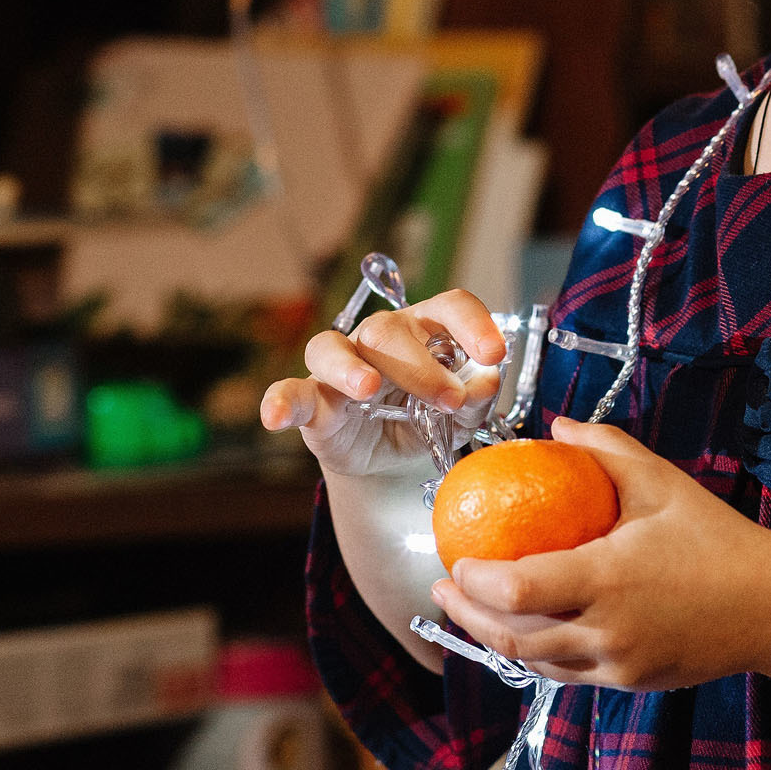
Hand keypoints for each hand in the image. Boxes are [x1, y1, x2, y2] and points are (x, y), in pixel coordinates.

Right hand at [259, 289, 509, 480]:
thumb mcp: (460, 416)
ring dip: (350, 367)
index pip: (448, 306)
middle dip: (423, 367)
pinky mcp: (312, 400)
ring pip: (330, 346)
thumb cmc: (427, 421)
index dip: (472, 323)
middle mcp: (379, 338)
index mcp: (425, 330)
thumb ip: (475, 399)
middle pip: (390, 331)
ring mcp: (339, 366)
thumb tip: (486, 381)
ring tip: (368, 390)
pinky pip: (289, 391)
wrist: (389, 463)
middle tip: (450, 401)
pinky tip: (275, 417)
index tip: (495, 354)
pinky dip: (280, 401)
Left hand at [430, 417, 770, 690]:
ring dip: (495, 637)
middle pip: (514, 637)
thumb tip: (555, 428)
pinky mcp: (628, 681)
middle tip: (444, 586)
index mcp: (609, 579)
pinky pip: (567, 672)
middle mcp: (607, 630)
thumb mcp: (660, 482)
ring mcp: (617, 663)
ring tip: (472, 608)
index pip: (520, 591)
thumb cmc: (716, 539)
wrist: (770, 606)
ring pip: (536, 662)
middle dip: (467, 615)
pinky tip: (523, 627)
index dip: (476, 582)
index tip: (456, 557)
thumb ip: (604, 450)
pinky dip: (536, 652)